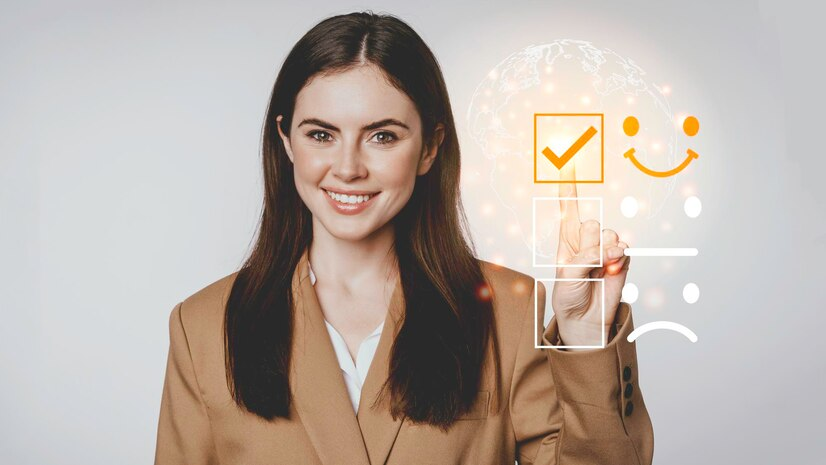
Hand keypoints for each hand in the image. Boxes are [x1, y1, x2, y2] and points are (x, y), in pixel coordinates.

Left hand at [551, 163, 630, 346]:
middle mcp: (586, 240)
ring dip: (603, 253)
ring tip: (596, 271)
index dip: (567, 185)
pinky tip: (610, 271)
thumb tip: (613, 249)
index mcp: (566, 239)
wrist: (585, 319)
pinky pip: (623, 249)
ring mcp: (605, 248)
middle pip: (591, 223)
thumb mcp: (566, 276)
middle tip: (583, 264)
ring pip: (609, 235)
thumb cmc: (568, 296)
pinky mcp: (621, 259)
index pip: (567, 208)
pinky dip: (617, 260)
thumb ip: (586, 257)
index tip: (566, 162)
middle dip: (588, 244)